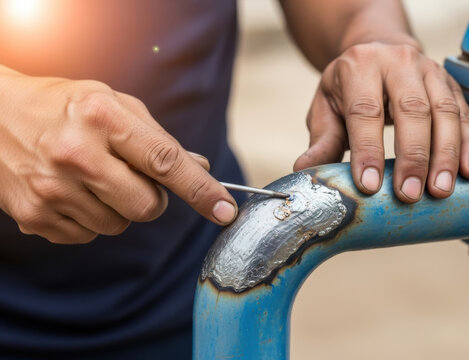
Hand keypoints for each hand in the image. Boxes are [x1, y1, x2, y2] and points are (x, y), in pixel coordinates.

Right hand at [0, 72, 236, 243]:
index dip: (201, 190)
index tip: (225, 210)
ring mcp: (51, 188)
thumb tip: (201, 169)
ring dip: (118, 208)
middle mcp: (75, 152)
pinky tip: (70, 190)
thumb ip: (157, 138)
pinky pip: (88, 235)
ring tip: (92, 178)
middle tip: (132, 177)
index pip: (165, 161)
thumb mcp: (111, 103)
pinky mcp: (33, 215)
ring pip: (119, 225)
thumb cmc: (60, 105)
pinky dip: (89, 218)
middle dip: (152, 199)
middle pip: (147, 206)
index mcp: (101, 116)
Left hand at [294, 43, 468, 202]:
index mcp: (360, 66)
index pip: (365, 110)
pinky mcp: (451, 84)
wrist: (378, 48)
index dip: (368, 149)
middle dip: (412, 156)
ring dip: (446, 154)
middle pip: (412, 110)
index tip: (369, 185)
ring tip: (441, 190)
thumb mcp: (327, 106)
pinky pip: (464, 114)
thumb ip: (322, 139)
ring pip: (444, 112)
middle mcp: (398, 63)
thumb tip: (304, 172)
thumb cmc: (349, 86)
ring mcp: (429, 71)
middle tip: (409, 194)